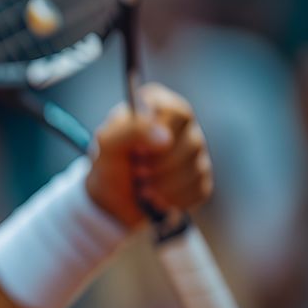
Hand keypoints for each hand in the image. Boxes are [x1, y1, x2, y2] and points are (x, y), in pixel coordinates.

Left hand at [87, 83, 213, 227]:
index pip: (177, 113)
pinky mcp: (201, 179)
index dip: (157, 137)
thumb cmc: (108, 164)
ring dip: (162, 186)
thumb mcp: (106, 145)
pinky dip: (172, 200)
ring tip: (142, 187)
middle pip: (191, 143)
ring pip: (195, 169)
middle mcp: (183, 126)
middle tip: (136, 172)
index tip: (137, 150)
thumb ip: (130, 131)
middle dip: (157, 167)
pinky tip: (156, 197)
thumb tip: (164, 137)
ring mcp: (196, 153)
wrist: (112, 201)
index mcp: (160, 106)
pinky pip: (198, 190)